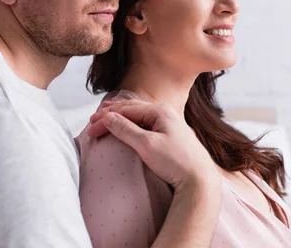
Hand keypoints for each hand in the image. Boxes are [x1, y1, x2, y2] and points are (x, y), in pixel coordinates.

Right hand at [88, 99, 217, 191]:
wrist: (200, 181)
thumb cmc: (176, 163)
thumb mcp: (147, 145)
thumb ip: (125, 129)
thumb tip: (108, 118)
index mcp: (160, 111)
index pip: (125, 110)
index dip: (105, 118)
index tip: (90, 128)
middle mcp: (165, 113)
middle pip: (131, 109)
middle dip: (110, 114)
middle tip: (92, 121)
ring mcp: (168, 123)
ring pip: (138, 116)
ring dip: (120, 117)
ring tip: (104, 118)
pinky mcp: (170, 135)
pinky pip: (145, 124)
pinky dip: (130, 124)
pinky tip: (125, 126)